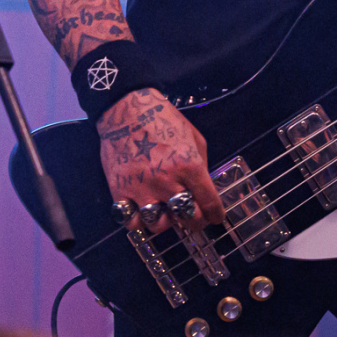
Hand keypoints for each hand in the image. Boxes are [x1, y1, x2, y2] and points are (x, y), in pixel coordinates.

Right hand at [97, 88, 223, 232]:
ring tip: (165, 211)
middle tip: (192, 217)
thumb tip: (203, 188)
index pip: (209, 203)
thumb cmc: (164, 121)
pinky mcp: (120, 191)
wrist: (127, 111)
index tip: (215, 217)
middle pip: (188, 218)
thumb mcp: (195, 138)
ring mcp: (143, 188)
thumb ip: (201, 165)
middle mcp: (168, 181)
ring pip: (159, 225)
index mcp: (190, 166)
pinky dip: (138, 220)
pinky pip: (130, 221)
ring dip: (165, 221)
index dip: (215, 215)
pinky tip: (141, 211)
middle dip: (195, 222)